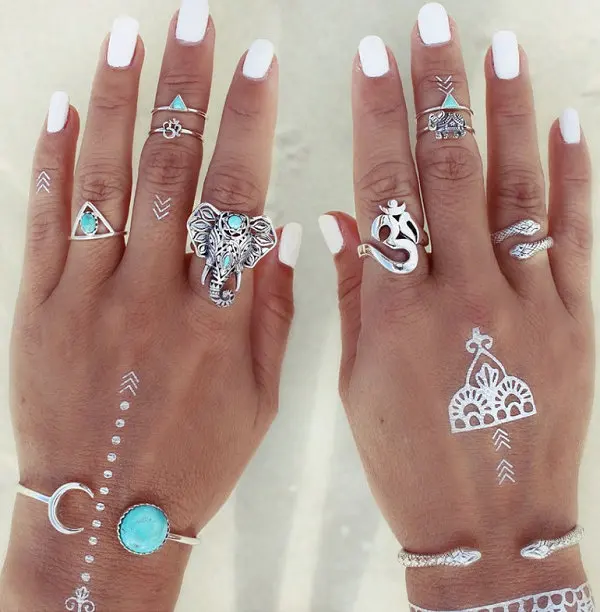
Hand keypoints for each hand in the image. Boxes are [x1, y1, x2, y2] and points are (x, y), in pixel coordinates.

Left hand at [2, 10, 299, 610]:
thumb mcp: (260, 396)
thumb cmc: (195, 457)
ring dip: (117, 102)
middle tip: (193, 21)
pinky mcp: (37, 311)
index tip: (258, 65)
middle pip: (169, 168)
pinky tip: (62, 109)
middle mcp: (151, 295)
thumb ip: (274, 311)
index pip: (236, 195)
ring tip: (130, 38)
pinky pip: (45, 222)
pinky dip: (52, 160)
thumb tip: (284, 231)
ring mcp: (87, 298)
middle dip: (184, 86)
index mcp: (217, 317)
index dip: (249, 122)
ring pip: (103, 180)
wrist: (107, 511)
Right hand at [322, 8, 592, 608]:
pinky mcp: (575, 324)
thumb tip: (340, 220)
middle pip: (450, 173)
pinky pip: (572, 236)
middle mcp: (463, 296)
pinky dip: (572, 175)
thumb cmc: (407, 461)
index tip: (373, 63)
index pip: (383, 190)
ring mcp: (528, 306)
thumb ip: (349, 295)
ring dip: (507, 113)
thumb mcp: (355, 383)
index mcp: (396, 313)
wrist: (489, 526)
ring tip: (498, 51)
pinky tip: (566, 122)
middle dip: (440, 91)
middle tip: (434, 27)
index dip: (377, 119)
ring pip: (517, 189)